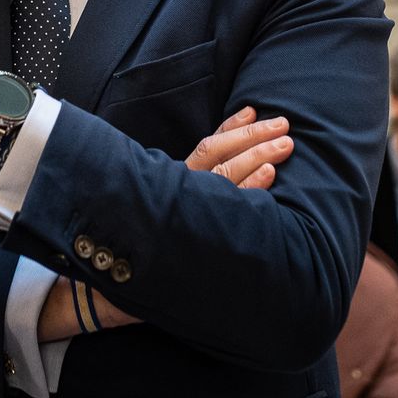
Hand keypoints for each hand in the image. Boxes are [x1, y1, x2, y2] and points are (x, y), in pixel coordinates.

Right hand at [35, 108, 294, 339]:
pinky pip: (225, 206)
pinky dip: (249, 189)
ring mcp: (185, 209)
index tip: (252, 109)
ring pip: (225, 175)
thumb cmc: (146, 247)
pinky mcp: (193, 232)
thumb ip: (189, 191)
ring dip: (257, 156)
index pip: (207, 147)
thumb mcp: (166, 208)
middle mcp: (178, 191)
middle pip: (219, 154)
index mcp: (174, 181)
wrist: (114, 288)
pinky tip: (268, 177)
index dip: (231, 127)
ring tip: (284, 145)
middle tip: (282, 124)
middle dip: (253, 137)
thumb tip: (226, 168)